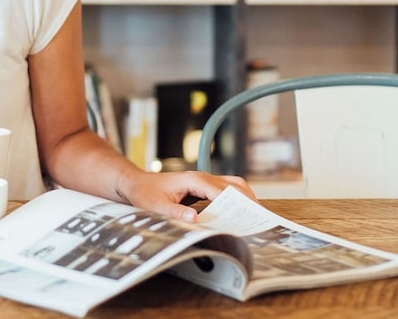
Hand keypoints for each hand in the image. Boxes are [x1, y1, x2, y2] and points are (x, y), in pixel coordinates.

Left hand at [116, 169, 256, 222]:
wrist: (136, 184)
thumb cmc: (145, 193)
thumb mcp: (156, 206)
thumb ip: (174, 212)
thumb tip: (194, 218)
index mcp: (194, 180)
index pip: (222, 191)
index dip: (237, 203)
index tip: (250, 216)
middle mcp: (202, 178)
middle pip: (234, 185)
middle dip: (248, 200)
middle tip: (260, 218)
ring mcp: (204, 181)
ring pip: (233, 186)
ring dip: (245, 199)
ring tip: (255, 218)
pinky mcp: (203, 187)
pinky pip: (226, 191)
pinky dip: (236, 200)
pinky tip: (239, 215)